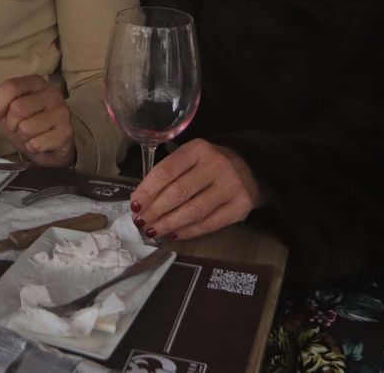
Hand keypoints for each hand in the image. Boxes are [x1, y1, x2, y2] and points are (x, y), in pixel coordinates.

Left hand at [0, 75, 75, 167]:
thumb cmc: (29, 123)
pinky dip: (32, 147)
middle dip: (11, 123)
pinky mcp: (66, 132)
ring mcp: (62, 112)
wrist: (50, 146)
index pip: (11, 86)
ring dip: (22, 136)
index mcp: (36, 82)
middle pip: (17, 108)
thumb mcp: (9, 109)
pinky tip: (39, 143)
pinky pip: (36, 143)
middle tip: (17, 127)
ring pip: (26, 128)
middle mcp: (52, 93)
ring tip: (30, 134)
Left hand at [130, 139, 261, 240]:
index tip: (134, 205)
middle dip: (155, 210)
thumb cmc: (208, 165)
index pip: (166, 171)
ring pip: (193, 210)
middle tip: (140, 222)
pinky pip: (210, 223)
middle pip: (178, 192)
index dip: (147, 191)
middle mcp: (216, 165)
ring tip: (153, 231)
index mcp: (197, 149)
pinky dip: (189, 231)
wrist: (248, 168)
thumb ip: (168, 175)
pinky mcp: (241, 206)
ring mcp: (231, 186)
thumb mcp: (189, 158)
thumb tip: (140, 201)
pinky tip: (174, 234)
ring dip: (169, 224)